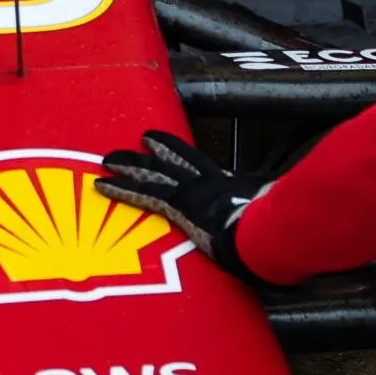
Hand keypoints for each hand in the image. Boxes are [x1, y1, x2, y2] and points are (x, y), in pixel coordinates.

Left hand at [98, 131, 264, 272]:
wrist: (266, 234)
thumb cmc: (272, 231)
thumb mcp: (269, 213)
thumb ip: (261, 210)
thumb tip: (270, 214)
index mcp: (228, 184)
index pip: (199, 164)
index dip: (180, 153)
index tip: (166, 146)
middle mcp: (206, 182)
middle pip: (174, 160)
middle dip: (155, 150)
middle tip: (141, 139)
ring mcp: (190, 191)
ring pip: (152, 172)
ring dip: (128, 164)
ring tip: (108, 158)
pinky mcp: (177, 205)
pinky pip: (142, 194)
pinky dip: (121, 189)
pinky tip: (103, 184)